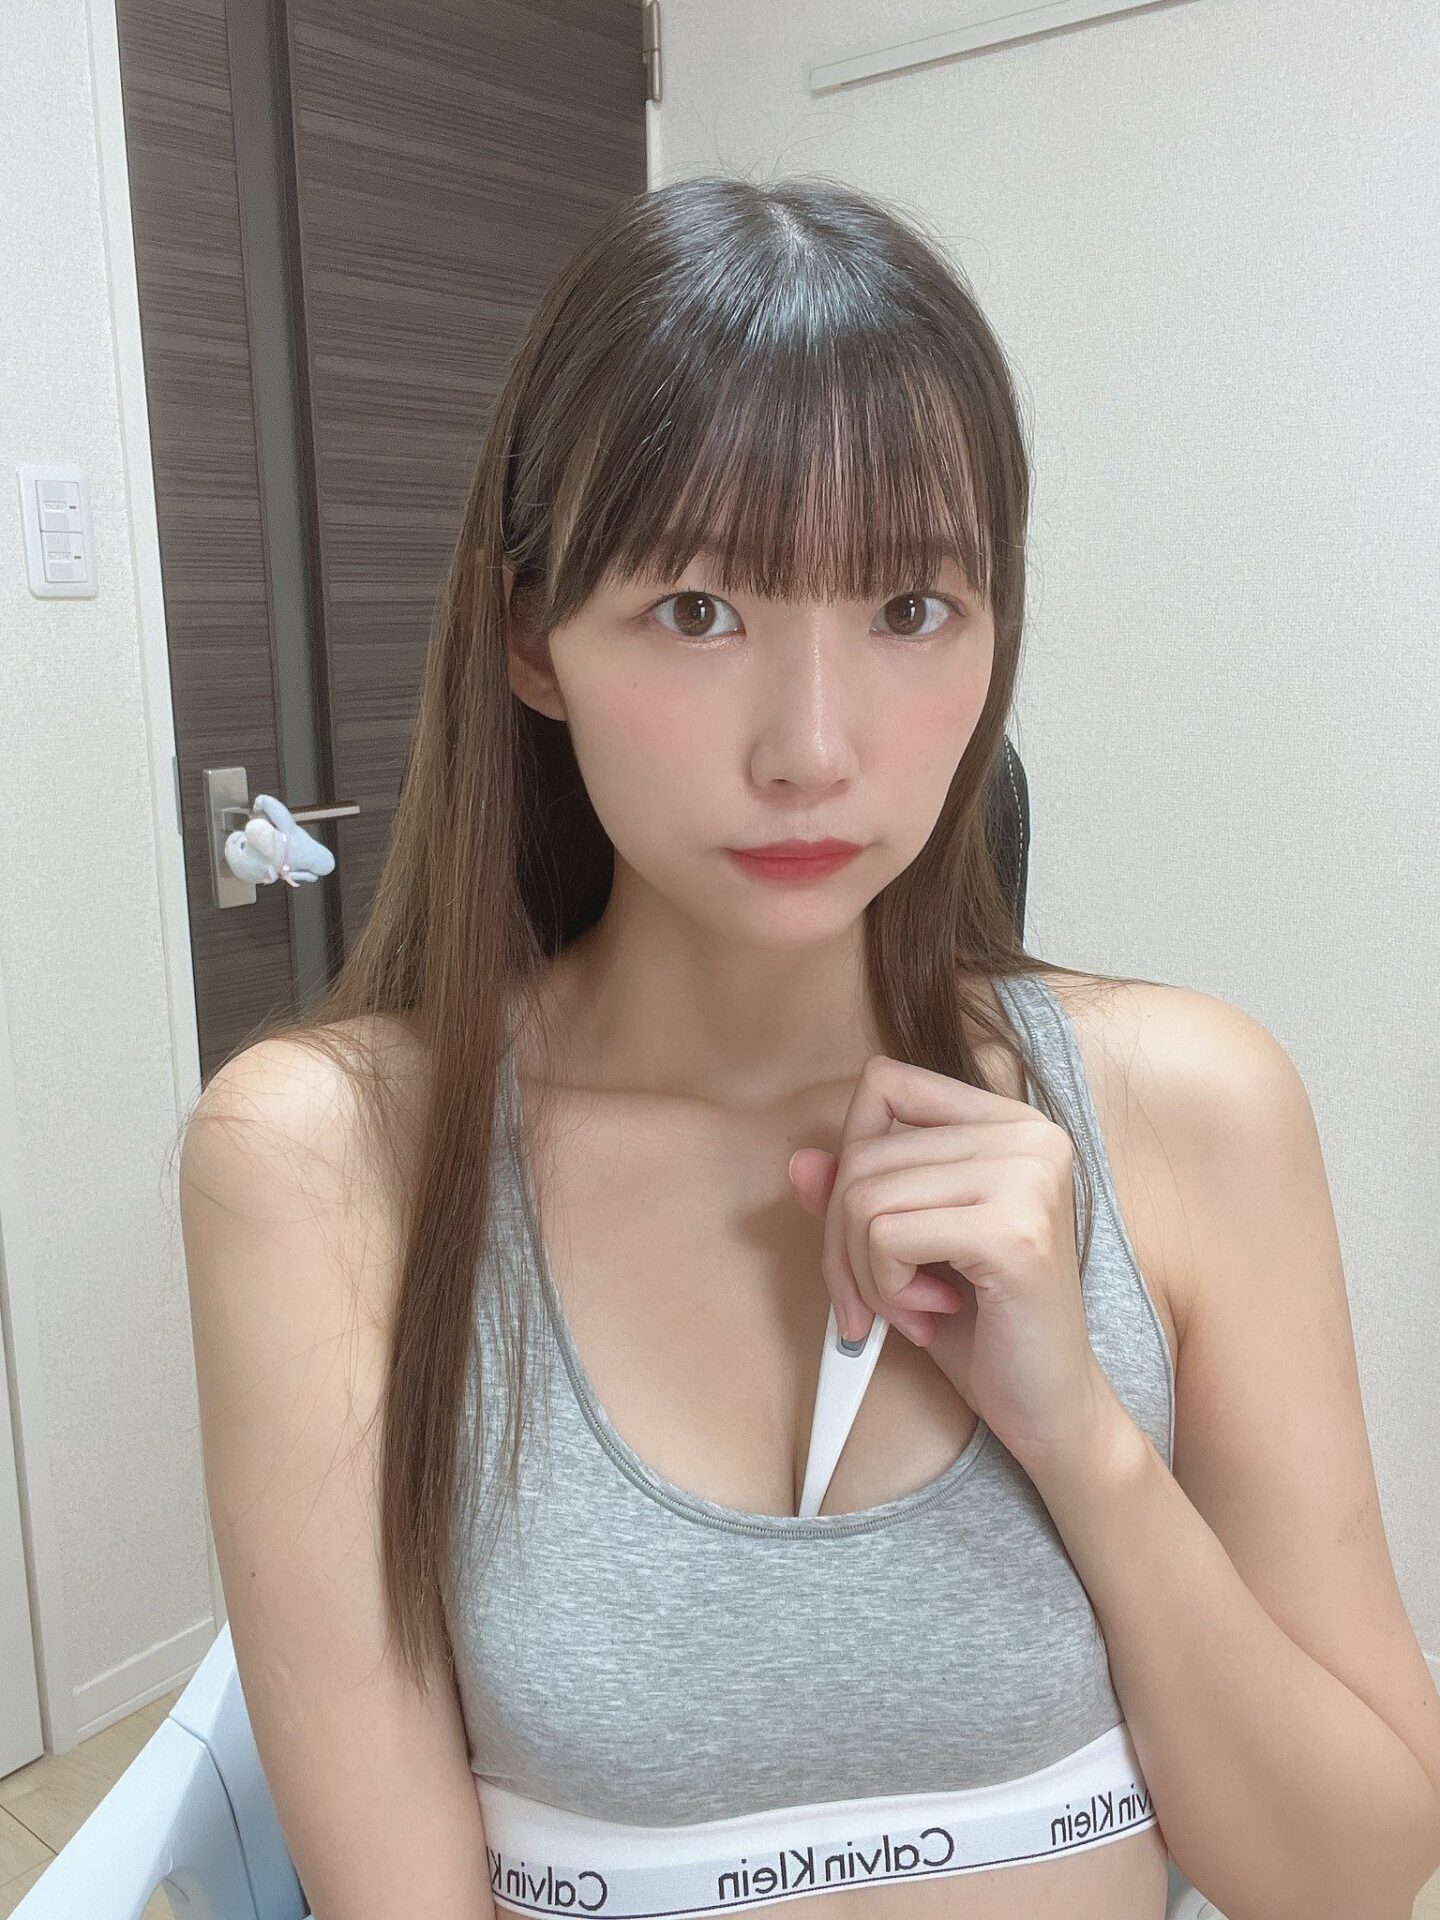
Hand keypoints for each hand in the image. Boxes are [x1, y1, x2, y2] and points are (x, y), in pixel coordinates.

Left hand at [786, 1052, 1114, 1479]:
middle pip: (864, 1152)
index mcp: (1008, 1123)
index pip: (887, 1084)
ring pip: (865, 1196)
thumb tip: (801, 1163)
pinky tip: (930, 1313)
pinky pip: (885, 1236)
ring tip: (911, 1307)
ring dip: (866, 1272)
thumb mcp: (908, 1248)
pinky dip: (886, 1288)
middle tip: (878, 1299)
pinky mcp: (1013, 1231)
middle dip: (843, 1239)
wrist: (1051, 1406)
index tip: (869, 1228)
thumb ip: (859, 1196)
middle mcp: (1028, 1135)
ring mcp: (1027, 1178)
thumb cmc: (984, 1325)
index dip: (854, 1157)